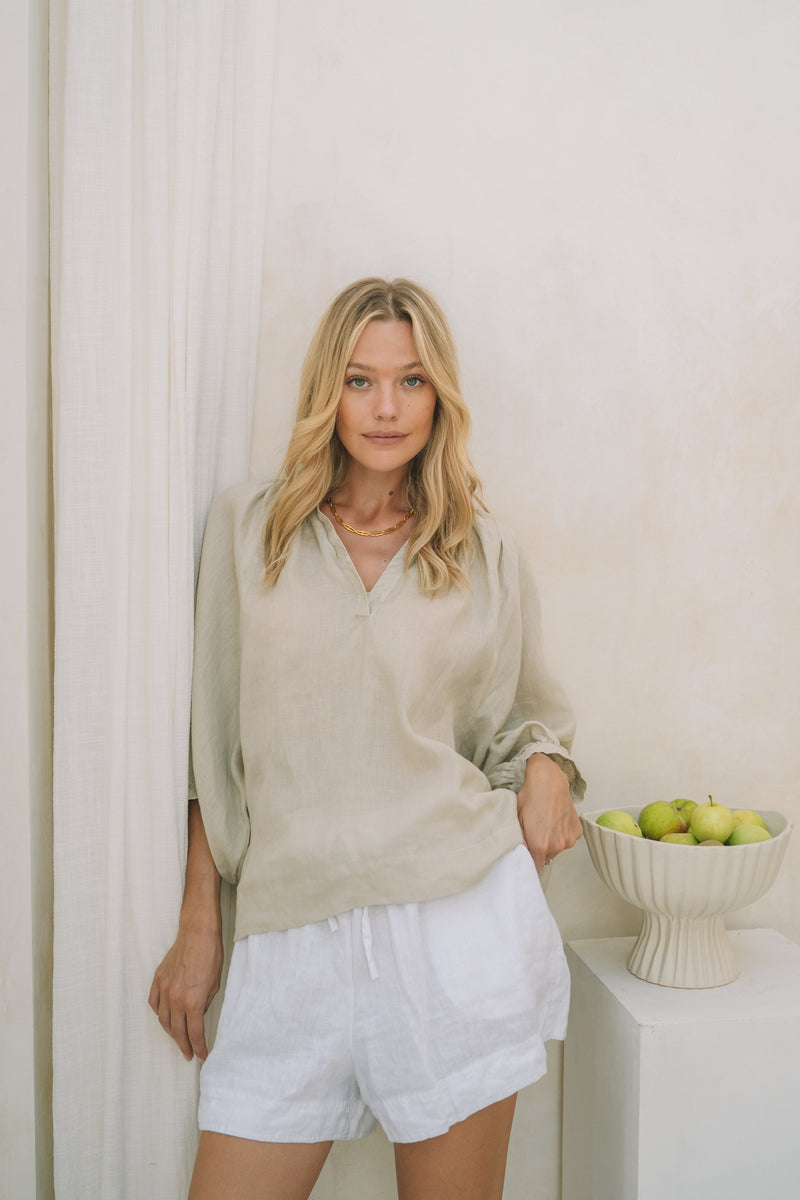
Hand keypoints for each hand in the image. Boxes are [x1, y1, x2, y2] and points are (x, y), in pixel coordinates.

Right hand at [148, 913, 222, 1061]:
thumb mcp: (215, 985)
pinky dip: (159, 1014)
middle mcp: (176, 998)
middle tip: (189, 1054)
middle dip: (184, 1045)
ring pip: (164, 1020)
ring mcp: (164, 989)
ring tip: (179, 1038)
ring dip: (171, 1032)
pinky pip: (154, 1004)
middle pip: (177, 1031)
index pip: (195, 1033)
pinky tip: (165, 1018)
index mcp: (194, 1001)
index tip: (201, 1056)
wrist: (198, 932)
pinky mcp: (157, 980)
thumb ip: (204, 1004)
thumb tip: (198, 1016)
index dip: (199, 1047)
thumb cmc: (211, 955)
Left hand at [517, 752, 582, 873]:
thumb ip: (519, 842)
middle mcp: (557, 846)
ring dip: (552, 842)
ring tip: (546, 824)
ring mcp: (569, 839)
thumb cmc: (530, 798)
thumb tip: (519, 854)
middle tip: (534, 833)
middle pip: (546, 857)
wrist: (549, 781)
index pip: (535, 867)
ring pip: (557, 849)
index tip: (527, 857)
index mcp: (540, 845)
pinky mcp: (577, 832)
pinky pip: (567, 839)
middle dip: (539, 850)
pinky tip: (556, 820)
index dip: (530, 862)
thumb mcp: (517, 820)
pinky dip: (562, 833)